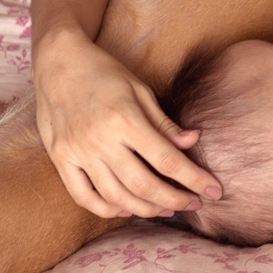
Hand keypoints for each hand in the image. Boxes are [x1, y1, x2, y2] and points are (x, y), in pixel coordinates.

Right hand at [34, 32, 221, 217]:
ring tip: (167, 208)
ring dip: (146, 209)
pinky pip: (84, 196)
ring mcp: (77, 153)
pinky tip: (126, 209)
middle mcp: (100, 140)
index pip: (167, 160)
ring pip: (116, 197)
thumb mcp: (140, 90)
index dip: (194, 179)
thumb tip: (193, 141)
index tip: (214, 191)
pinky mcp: (60, 160)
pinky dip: (107, 209)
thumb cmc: (104, 73)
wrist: (58, 63)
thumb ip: (164, 122)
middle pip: (143, 185)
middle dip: (175, 199)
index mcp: (125, 119)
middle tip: (194, 205)